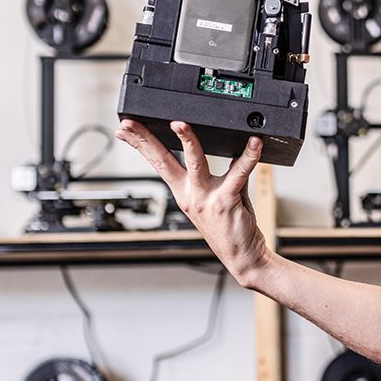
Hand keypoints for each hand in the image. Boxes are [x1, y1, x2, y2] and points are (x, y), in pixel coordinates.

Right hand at [116, 118, 271, 283]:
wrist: (243, 257)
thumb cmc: (231, 228)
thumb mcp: (217, 196)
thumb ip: (225, 170)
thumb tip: (234, 146)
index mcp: (184, 192)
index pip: (158, 162)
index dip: (140, 144)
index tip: (125, 128)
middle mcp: (190, 194)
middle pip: (163, 161)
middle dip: (144, 140)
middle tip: (130, 123)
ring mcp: (206, 198)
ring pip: (194, 163)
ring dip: (187, 142)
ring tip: (180, 124)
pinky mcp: (226, 201)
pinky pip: (238, 173)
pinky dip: (248, 157)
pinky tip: (254, 144)